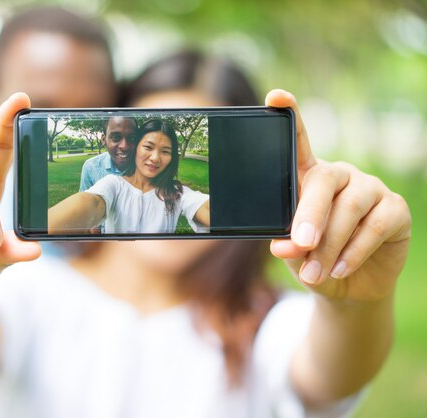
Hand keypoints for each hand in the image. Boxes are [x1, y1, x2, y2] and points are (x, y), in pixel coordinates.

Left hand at [266, 90, 410, 302]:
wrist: (348, 285)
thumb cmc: (313, 257)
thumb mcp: (294, 252)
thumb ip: (287, 242)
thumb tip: (284, 246)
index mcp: (308, 177)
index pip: (299, 142)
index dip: (290, 116)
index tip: (275, 97)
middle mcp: (340, 175)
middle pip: (323, 180)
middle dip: (309, 214)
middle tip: (299, 244)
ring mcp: (370, 188)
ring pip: (349, 208)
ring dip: (329, 245)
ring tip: (314, 273)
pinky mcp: (395, 208)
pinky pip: (375, 226)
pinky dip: (354, 251)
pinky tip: (339, 269)